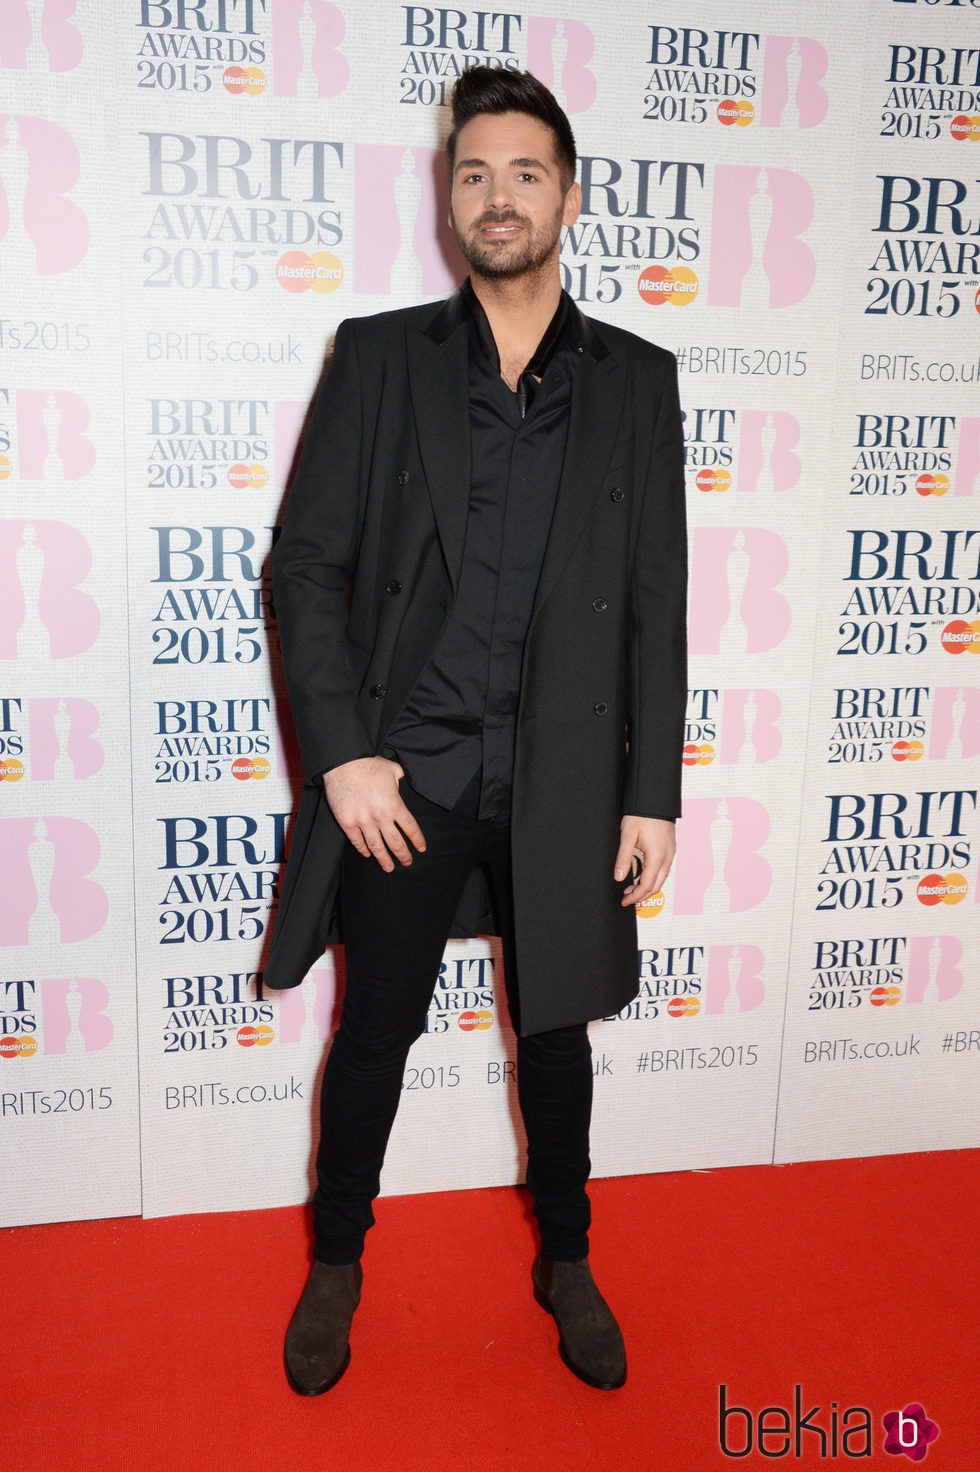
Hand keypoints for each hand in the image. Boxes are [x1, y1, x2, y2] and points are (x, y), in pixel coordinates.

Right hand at [322, 757, 425, 871]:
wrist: (343, 763)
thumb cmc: (369, 764)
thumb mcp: (393, 770)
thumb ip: (400, 780)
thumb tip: (404, 782)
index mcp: (395, 805)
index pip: (411, 828)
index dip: (417, 840)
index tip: (421, 848)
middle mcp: (380, 817)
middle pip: (396, 843)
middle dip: (403, 855)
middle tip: (408, 862)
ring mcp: (363, 821)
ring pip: (376, 847)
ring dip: (384, 859)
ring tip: (389, 868)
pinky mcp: (347, 822)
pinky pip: (357, 841)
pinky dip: (363, 849)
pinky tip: (368, 854)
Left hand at [614, 816, 675, 907]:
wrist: (655, 799)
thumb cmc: (641, 815)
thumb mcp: (627, 836)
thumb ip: (623, 858)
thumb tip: (619, 877)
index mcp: (657, 857)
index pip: (647, 885)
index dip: (635, 896)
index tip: (624, 900)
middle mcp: (667, 857)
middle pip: (656, 886)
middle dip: (642, 896)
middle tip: (626, 898)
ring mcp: (670, 854)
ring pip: (661, 879)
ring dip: (647, 887)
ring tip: (632, 889)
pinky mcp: (670, 849)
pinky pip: (663, 870)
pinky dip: (653, 878)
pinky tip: (643, 876)